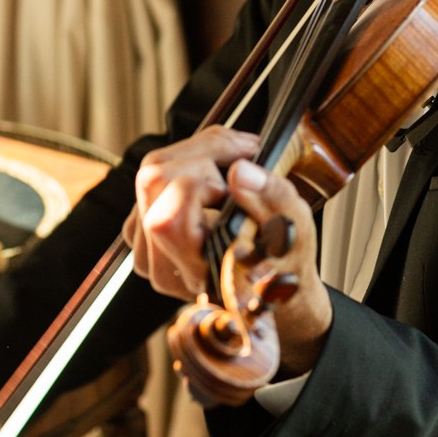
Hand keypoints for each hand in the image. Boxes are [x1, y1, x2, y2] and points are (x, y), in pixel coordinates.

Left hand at [127, 125, 331, 376]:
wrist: (270, 284)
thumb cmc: (282, 261)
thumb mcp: (295, 229)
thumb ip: (273, 198)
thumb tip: (240, 171)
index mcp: (199, 273)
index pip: (169, 217)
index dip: (201, 180)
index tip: (239, 174)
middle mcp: (165, 267)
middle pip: (152, 181)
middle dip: (199, 153)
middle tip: (240, 154)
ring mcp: (147, 251)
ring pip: (149, 175)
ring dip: (192, 155)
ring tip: (230, 161)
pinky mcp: (142, 233)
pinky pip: (150, 182)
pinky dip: (182, 163)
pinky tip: (212, 173)